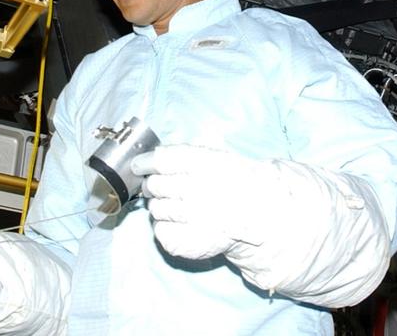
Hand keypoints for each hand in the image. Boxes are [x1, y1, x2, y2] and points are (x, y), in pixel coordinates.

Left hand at [131, 145, 271, 259]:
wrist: (258, 215)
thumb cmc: (232, 181)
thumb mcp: (216, 157)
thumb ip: (184, 153)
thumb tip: (149, 156)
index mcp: (206, 164)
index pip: (162, 160)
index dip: (145, 162)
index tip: (138, 165)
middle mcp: (199, 191)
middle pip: (155, 185)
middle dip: (152, 185)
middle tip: (159, 186)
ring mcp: (193, 219)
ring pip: (155, 208)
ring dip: (159, 205)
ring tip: (176, 205)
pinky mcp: (186, 243)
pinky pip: (160, 230)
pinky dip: (163, 225)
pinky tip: (178, 222)